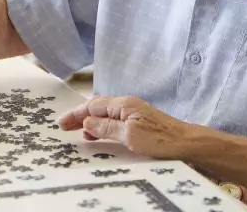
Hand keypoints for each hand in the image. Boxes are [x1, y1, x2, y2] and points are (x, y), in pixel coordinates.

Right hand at [58, 96, 192, 158]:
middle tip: (63, 126)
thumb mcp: (129, 135)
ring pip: (105, 114)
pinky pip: (113, 121)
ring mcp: (134, 113)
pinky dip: (101, 127)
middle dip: (80, 115)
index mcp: (124, 104)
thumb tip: (87, 121)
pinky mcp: (139, 123)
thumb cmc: (160, 138)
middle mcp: (127, 105)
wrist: (186, 143)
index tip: (61, 122)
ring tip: (76, 132)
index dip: (76, 113)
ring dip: (89, 121)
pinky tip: (97, 135)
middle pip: (98, 107)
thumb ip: (107, 128)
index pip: (93, 105)